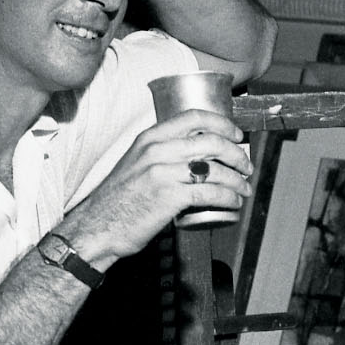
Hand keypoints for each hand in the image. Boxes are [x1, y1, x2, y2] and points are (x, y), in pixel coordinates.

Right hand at [65, 109, 252, 262]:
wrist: (97, 226)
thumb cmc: (118, 201)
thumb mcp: (136, 165)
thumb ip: (161, 155)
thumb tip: (194, 158)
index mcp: (150, 138)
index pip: (194, 118)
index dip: (222, 124)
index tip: (236, 135)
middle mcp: (157, 150)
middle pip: (212, 142)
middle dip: (237, 155)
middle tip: (246, 167)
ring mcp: (164, 172)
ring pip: (216, 168)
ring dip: (238, 180)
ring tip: (244, 189)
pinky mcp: (170, 197)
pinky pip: (211, 193)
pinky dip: (229, 198)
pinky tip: (234, 203)